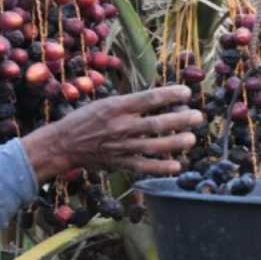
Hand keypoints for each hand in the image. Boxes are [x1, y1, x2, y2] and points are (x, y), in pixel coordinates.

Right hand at [21, 85, 202, 182]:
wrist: (62, 144)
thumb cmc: (86, 119)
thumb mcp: (106, 103)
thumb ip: (131, 103)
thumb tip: (160, 100)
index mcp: (116, 106)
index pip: (149, 98)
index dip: (171, 94)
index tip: (187, 92)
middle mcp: (120, 126)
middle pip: (156, 123)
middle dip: (180, 120)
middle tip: (198, 117)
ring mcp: (121, 146)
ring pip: (154, 145)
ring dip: (176, 143)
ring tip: (192, 139)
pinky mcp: (120, 163)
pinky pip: (144, 166)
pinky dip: (162, 167)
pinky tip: (178, 166)